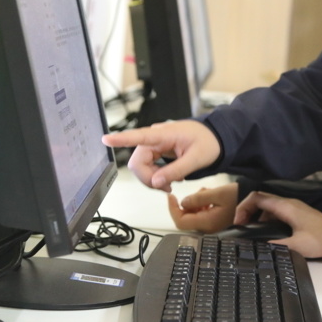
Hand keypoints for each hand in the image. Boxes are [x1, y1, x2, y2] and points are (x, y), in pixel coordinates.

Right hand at [101, 120, 220, 190]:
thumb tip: (155, 182)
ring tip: (171, 182)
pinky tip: (169, 177)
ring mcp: (154, 144)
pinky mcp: (155, 149)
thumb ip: (175, 171)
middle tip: (166, 187)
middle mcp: (155, 137)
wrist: (216, 137)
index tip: (106, 139)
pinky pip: (147, 166)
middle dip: (148, 178)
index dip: (121, 139)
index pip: (140, 136)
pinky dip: (155, 175)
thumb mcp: (196, 159)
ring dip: (152, 178)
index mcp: (165, 134)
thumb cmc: (208, 142)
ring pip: (141, 166)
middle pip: (138, 161)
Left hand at [167, 184, 238, 233]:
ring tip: (206, 193)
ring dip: (194, 203)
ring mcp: (211, 226)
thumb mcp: (216, 193)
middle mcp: (208, 228)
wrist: (253, 201)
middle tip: (196, 193)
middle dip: (186, 204)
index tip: (171, 196)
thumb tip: (183, 202)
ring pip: (193, 215)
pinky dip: (201, 205)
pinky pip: (201, 214)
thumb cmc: (238, 197)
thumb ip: (197, 199)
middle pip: (186, 219)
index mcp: (207, 222)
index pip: (180, 221)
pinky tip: (210, 197)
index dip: (173, 209)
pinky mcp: (215, 222)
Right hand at [235, 191, 321, 258]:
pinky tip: (266, 233)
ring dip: (256, 215)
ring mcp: (293, 207)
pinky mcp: (297, 213)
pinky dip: (266, 219)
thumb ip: (274, 245)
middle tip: (241, 227)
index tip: (238, 222)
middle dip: (246, 211)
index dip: (243, 207)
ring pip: (268, 206)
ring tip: (250, 231)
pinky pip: (276, 211)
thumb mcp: (296, 246)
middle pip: (260, 199)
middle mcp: (288, 203)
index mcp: (286, 207)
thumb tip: (256, 247)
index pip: (257, 198)